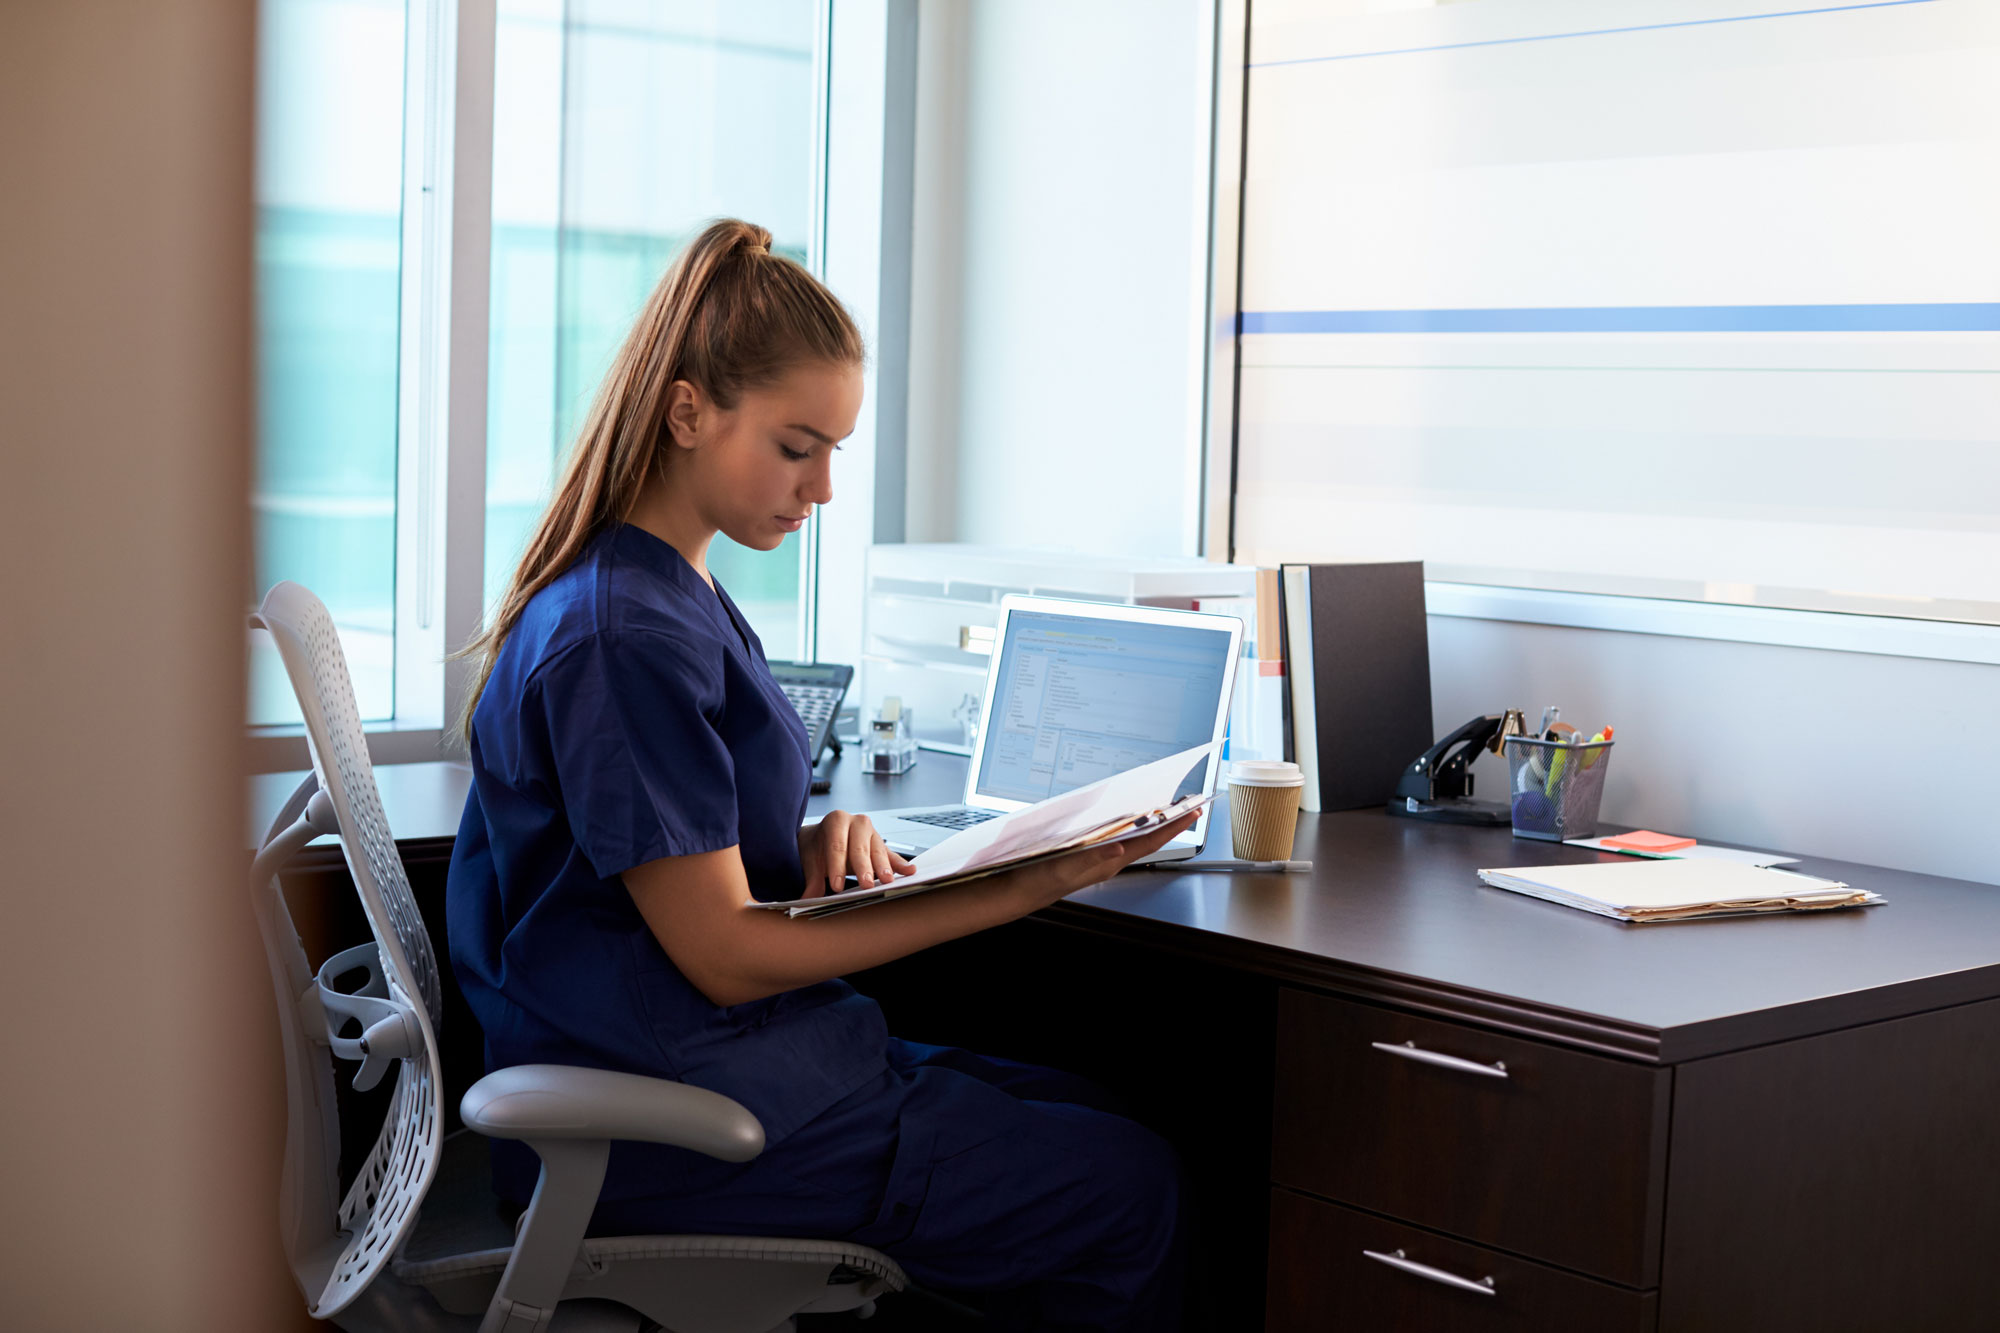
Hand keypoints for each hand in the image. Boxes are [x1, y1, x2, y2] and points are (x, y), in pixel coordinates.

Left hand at [797, 811, 915, 898]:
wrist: (822, 838)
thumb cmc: (817, 847)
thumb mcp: (810, 860)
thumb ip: (811, 879)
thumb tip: (806, 898)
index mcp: (836, 820)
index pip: (837, 845)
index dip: (837, 866)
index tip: (836, 886)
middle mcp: (857, 822)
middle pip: (860, 847)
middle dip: (863, 867)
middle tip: (866, 884)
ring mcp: (872, 833)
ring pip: (877, 851)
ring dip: (883, 867)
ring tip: (887, 881)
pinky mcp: (881, 845)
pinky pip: (892, 855)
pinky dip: (900, 864)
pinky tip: (909, 871)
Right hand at [994, 811, 1199, 911]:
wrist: (1018, 892)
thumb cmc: (1039, 881)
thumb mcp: (1065, 868)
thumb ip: (1092, 858)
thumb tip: (1119, 846)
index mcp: (1108, 862)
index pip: (1149, 842)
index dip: (1173, 827)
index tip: (1191, 812)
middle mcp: (1109, 861)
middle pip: (1147, 839)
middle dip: (1170, 822)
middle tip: (1189, 805)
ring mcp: (1100, 859)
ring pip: (1134, 839)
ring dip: (1152, 824)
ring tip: (1168, 809)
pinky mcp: (1088, 856)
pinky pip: (1117, 839)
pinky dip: (1129, 826)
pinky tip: (1129, 819)